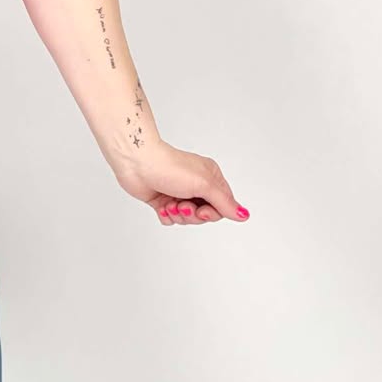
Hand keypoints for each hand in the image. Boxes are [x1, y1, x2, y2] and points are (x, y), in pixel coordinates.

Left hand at [113, 141, 248, 226]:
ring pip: (187, 218)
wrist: (137, 163)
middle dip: (193, 215)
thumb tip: (244, 215)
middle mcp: (196, 185)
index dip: (213, 213)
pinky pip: (171, 218)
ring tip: (170, 204)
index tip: (202, 211)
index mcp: (210, 177)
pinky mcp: (163, 199)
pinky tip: (161, 206)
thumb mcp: (204, 185)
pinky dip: (166, 216)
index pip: (223, 205)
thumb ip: (224, 202)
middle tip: (182, 206)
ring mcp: (179, 192)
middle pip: (205, 214)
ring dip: (178, 215)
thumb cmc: (171, 167)